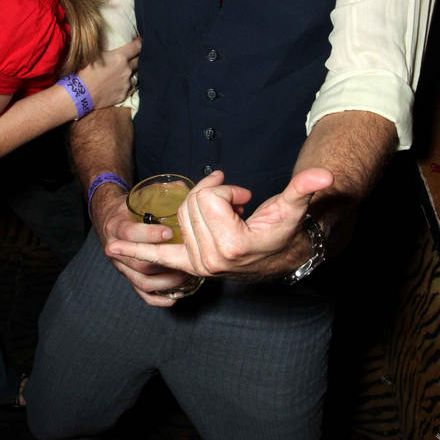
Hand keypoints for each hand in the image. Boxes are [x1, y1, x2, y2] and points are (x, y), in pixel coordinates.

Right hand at [77, 37, 140, 109]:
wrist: (80, 94)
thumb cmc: (85, 72)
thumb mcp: (96, 55)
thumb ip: (110, 51)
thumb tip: (116, 44)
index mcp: (120, 57)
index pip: (137, 47)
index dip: (140, 43)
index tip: (140, 41)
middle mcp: (127, 70)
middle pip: (139, 61)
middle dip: (137, 57)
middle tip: (133, 56)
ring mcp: (127, 84)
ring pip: (135, 75)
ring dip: (132, 73)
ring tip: (124, 73)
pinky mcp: (124, 95)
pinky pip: (130, 88)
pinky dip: (127, 85)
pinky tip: (120, 84)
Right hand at [92, 182, 196, 306]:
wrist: (109, 218)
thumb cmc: (130, 206)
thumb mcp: (141, 195)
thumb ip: (166, 191)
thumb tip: (196, 186)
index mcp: (117, 225)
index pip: (130, 233)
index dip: (150, 234)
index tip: (170, 233)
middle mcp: (115, 249)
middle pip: (137, 262)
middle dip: (163, 262)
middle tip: (186, 257)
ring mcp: (121, 266)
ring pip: (141, 280)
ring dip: (165, 281)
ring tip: (186, 274)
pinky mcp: (128, 277)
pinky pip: (141, 294)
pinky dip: (158, 299)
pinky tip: (175, 297)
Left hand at [106, 167, 333, 281]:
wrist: (282, 255)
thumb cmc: (284, 228)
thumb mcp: (292, 207)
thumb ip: (304, 189)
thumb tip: (324, 174)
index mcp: (230, 246)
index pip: (208, 198)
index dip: (226, 191)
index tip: (245, 200)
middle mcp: (209, 260)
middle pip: (190, 204)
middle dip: (211, 195)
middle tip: (235, 203)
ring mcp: (197, 265)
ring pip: (180, 214)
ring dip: (199, 207)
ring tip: (224, 215)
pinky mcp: (188, 265)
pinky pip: (158, 257)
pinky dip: (136, 251)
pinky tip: (114, 247)